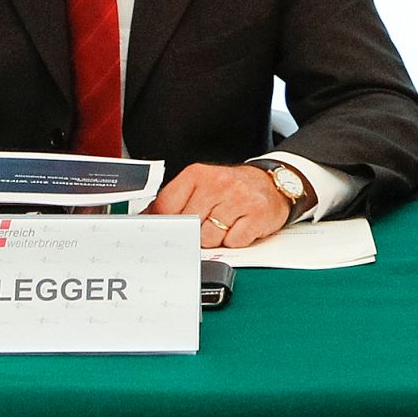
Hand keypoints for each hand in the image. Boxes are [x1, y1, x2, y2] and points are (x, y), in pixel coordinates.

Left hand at [148, 162, 292, 248]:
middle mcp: (218, 183)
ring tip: (225, 224)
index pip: (166, 207)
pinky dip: (235, 240)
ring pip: (209, 238)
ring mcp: (238, 198)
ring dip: (216, 239)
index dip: (163, 226)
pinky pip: (233, 242)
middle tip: (205, 225)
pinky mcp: (257, 214)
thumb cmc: (231, 189)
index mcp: (197, 175)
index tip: (162, 235)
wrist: (272, 183)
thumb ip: (174, 202)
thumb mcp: (200, 186)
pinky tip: (239, 226)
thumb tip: (145, 219)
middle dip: (193, 233)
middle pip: (187, 227)